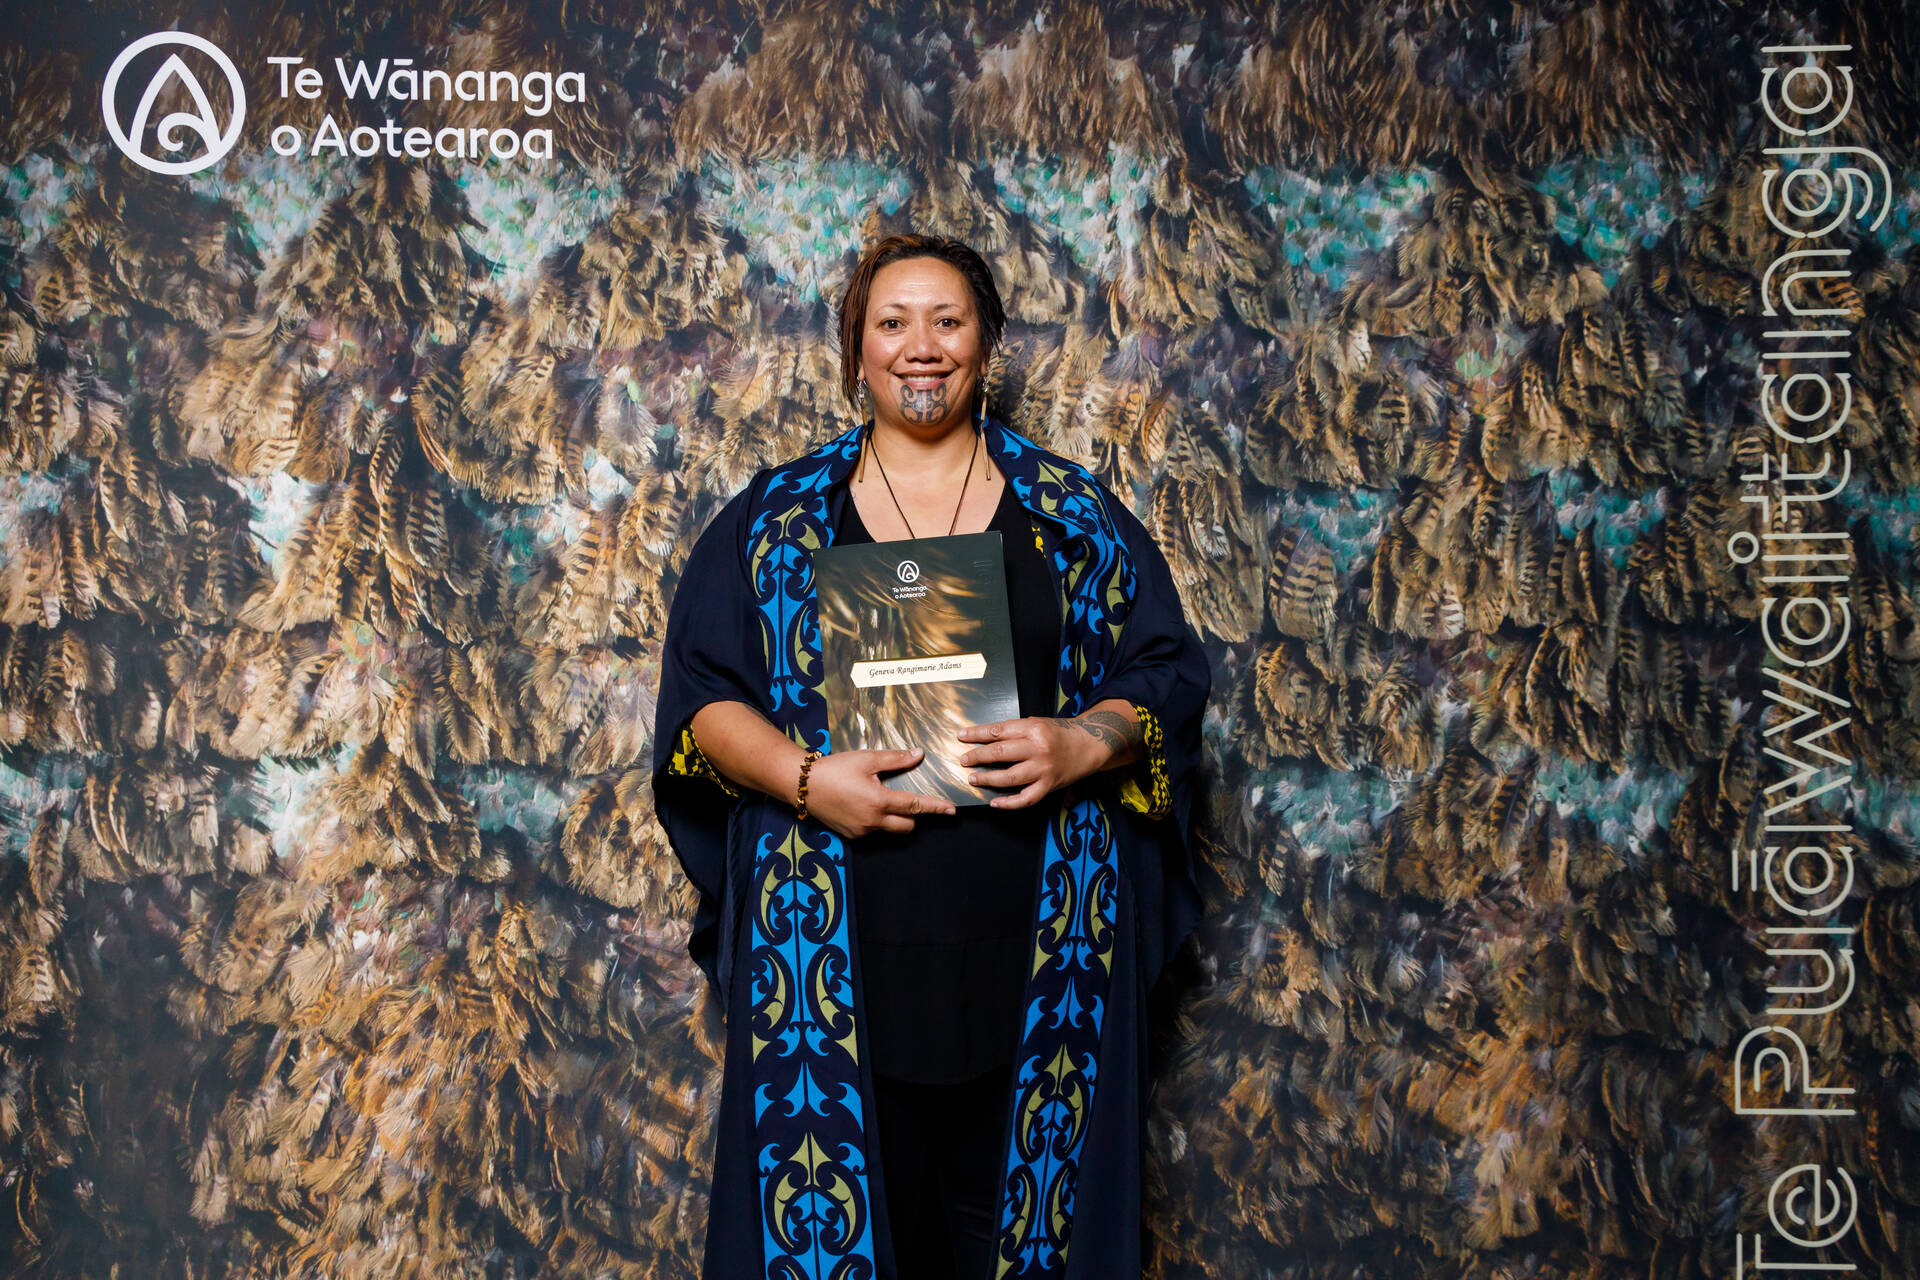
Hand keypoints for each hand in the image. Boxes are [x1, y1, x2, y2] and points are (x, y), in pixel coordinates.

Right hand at [805, 748, 956, 837]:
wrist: (802, 784)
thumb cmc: (834, 769)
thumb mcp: (866, 759)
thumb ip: (895, 759)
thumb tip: (918, 754)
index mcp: (879, 801)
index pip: (915, 806)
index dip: (935, 807)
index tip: (951, 810)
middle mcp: (873, 821)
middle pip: (907, 825)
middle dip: (913, 815)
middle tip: (906, 799)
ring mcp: (862, 831)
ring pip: (890, 829)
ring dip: (894, 818)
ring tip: (880, 799)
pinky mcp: (852, 835)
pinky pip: (873, 831)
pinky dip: (877, 821)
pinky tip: (864, 805)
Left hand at [956, 717, 1103, 809]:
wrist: (1089, 745)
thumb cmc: (1060, 733)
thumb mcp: (1038, 723)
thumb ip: (1015, 731)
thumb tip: (986, 739)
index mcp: (1034, 728)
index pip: (998, 731)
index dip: (977, 734)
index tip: (962, 736)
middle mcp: (1038, 749)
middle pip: (1000, 753)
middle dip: (978, 757)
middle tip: (964, 760)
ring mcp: (1044, 769)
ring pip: (1009, 777)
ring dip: (987, 779)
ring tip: (973, 779)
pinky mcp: (1049, 786)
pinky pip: (1026, 799)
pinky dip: (1009, 803)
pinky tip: (995, 802)